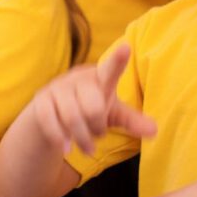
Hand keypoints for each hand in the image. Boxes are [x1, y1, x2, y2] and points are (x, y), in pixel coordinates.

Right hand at [30, 45, 156, 154]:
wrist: (52, 113)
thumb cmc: (89, 108)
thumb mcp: (112, 113)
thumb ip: (132, 121)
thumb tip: (155, 130)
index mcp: (100, 78)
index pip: (110, 69)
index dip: (118, 60)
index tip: (126, 48)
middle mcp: (78, 79)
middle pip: (92, 106)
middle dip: (97, 127)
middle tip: (99, 134)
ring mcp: (57, 88)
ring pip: (71, 117)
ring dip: (82, 138)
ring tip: (88, 148)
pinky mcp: (41, 100)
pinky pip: (50, 121)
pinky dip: (60, 138)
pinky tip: (67, 148)